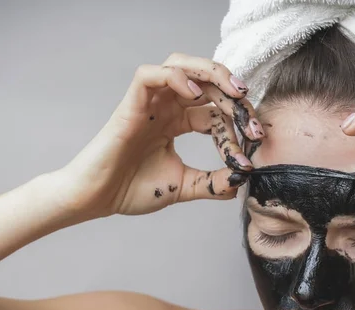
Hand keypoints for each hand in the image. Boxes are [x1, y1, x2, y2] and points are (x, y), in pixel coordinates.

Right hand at [53, 53, 263, 218]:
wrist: (98, 200)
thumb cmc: (132, 190)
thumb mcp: (184, 186)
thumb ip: (213, 182)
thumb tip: (241, 182)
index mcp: (178, 123)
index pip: (215, 111)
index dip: (238, 122)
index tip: (256, 141)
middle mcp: (166, 107)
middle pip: (205, 82)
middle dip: (234, 97)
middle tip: (253, 121)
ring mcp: (149, 103)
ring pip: (180, 65)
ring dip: (211, 73)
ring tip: (234, 93)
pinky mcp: (131, 104)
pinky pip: (151, 75)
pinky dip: (175, 76)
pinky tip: (195, 94)